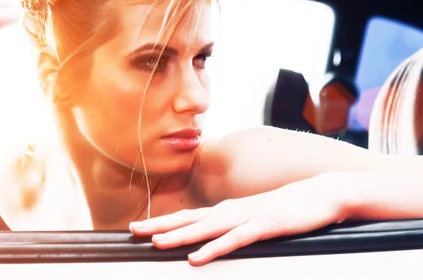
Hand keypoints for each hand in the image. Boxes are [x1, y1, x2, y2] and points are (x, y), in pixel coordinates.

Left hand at [129, 173, 346, 265]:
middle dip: (159, 226)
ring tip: (156, 243)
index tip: (137, 228)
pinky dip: (214, 248)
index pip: (187, 216)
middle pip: (189, 219)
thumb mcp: (253, 217)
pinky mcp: (264, 226)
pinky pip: (234, 240)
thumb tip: (211, 237)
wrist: (320, 194)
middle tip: (133, 232)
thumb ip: (232, 226)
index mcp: (226, 210)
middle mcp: (230, 211)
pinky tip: (198, 257)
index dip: (162, 222)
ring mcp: (246, 217)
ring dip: (180, 236)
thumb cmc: (284, 208)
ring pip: (206, 229)